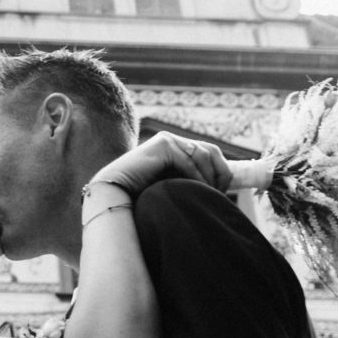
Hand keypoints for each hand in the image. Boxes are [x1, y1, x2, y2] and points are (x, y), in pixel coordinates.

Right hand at [95, 132, 232, 197]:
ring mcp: (167, 140)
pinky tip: (194, 191)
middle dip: (221, 172)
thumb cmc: (139, 196)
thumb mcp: (172, 187)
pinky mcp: (163, 144)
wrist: (114, 193)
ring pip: (203, 155)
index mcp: (175, 149)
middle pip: (211, 150)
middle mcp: (172, 141)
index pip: (209, 153)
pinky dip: (196, 177)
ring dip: (208, 177)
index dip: (222, 170)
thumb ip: (188, 182)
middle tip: (221, 192)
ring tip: (206, 195)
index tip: (223, 191)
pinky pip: (188, 160)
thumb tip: (217, 190)